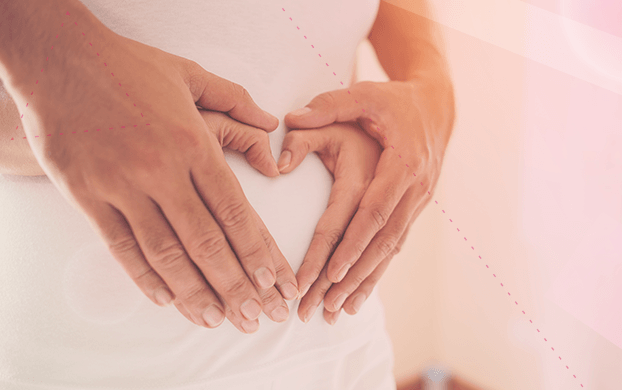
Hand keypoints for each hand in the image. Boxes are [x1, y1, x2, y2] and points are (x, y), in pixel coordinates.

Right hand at [5, 22, 298, 333]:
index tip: (273, 282)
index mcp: (193, 143)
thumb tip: (271, 122)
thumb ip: (234, 100)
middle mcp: (161, 171)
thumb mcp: (189, 73)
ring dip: (195, 292)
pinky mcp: (87, 195)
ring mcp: (121, 186)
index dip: (256, 251)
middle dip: (236, 285)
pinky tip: (166, 298)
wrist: (58, 59)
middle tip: (257, 316)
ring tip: (217, 319)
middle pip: (206, 242)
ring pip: (166, 253)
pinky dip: (145, 277)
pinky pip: (121, 246)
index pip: (234, 210)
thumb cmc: (127, 66)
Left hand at [284, 79, 454, 319]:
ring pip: (390, 251)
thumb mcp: (364, 94)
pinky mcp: (413, 210)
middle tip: (323, 307)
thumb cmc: (395, 101)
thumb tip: (290, 120)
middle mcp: (414, 190)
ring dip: (364, 282)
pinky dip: (376, 272)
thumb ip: (328, 105)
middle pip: (381, 243)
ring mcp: (417, 203)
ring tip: (338, 312)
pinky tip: (359, 296)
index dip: (353, 244)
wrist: (436, 107)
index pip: (374, 212)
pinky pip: (394, 247)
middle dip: (353, 277)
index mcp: (401, 165)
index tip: (329, 273)